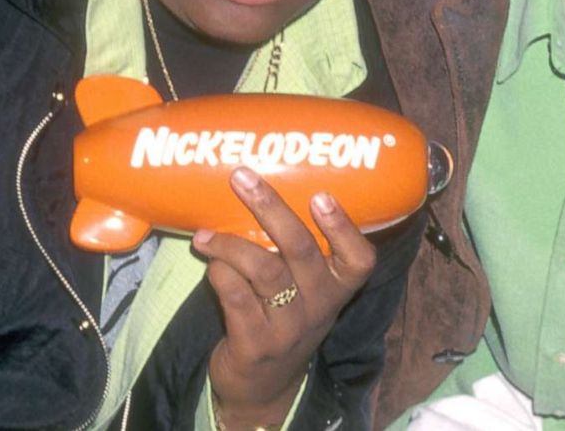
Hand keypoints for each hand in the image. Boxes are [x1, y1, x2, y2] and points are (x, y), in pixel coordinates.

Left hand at [192, 167, 376, 428]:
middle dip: (270, 208)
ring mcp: (288, 328)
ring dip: (229, 243)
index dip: (343, 227)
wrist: (262, 387)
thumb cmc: (282, 318)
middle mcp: (319, 307)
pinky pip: (236, 298)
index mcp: (337, 288)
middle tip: (243, 178)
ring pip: (263, 270)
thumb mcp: (304, 291)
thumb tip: (254, 188)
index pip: (359, 260)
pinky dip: (219, 273)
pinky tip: (208, 263)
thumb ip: (293, 251)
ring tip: (204, 235)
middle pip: (301, 250)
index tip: (322, 195)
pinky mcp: (255, 346)